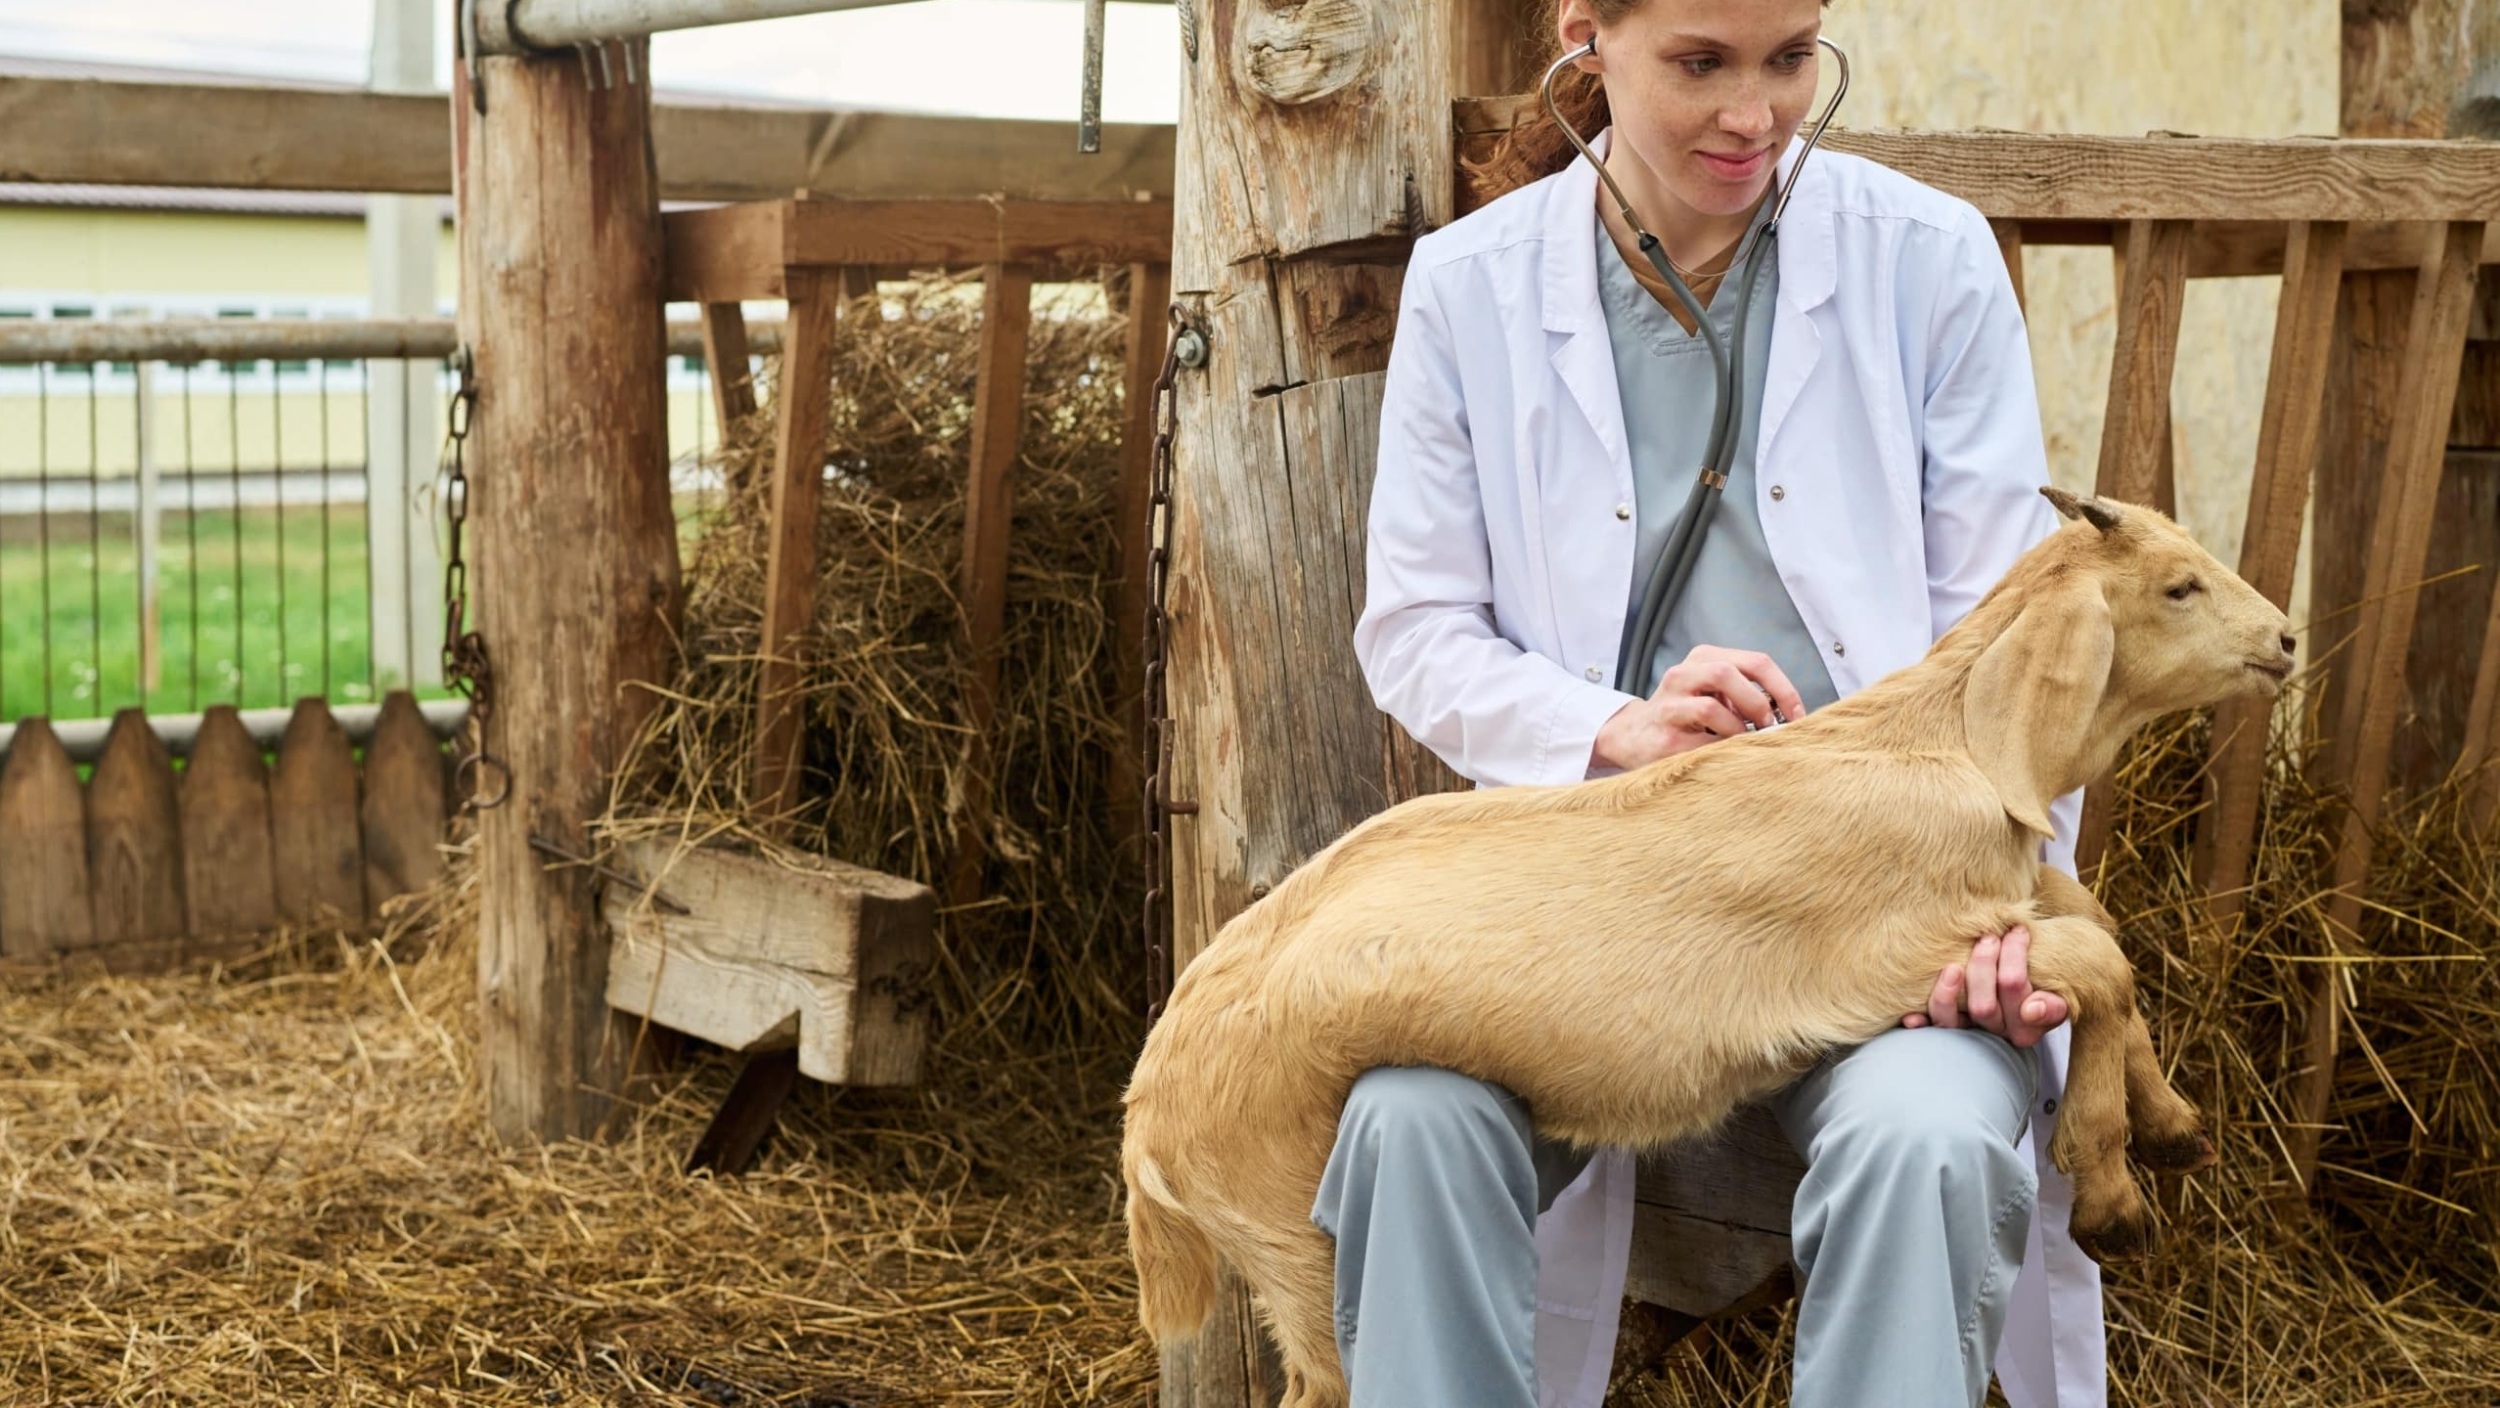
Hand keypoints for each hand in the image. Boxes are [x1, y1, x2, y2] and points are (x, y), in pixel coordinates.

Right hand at [1590, 645, 1808, 771]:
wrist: (1632, 736)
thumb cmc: (1684, 715)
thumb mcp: (1713, 691)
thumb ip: (1745, 693)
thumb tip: (1789, 714)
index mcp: (1702, 659)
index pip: (1755, 661)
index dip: (1783, 688)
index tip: (1797, 714)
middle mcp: (1682, 676)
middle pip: (1727, 673)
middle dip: (1757, 703)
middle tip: (1768, 727)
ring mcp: (1669, 706)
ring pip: (1711, 708)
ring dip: (1738, 730)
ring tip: (1743, 743)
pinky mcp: (1665, 738)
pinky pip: (1702, 744)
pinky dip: (1722, 751)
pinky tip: (1725, 756)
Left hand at [1901, 925, 2067, 1047]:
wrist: (2030, 983)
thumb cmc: (2041, 980)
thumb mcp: (2056, 991)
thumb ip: (2052, 1003)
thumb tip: (2033, 1008)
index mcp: (2027, 1026)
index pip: (2016, 988)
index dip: (2015, 956)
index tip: (2017, 930)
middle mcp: (1996, 1032)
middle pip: (1983, 1006)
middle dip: (1982, 966)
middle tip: (1988, 937)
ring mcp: (1968, 1031)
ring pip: (1953, 1021)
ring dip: (1948, 993)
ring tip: (1952, 968)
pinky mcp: (1947, 1027)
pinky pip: (1932, 1030)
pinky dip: (1921, 1023)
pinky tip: (1911, 1017)